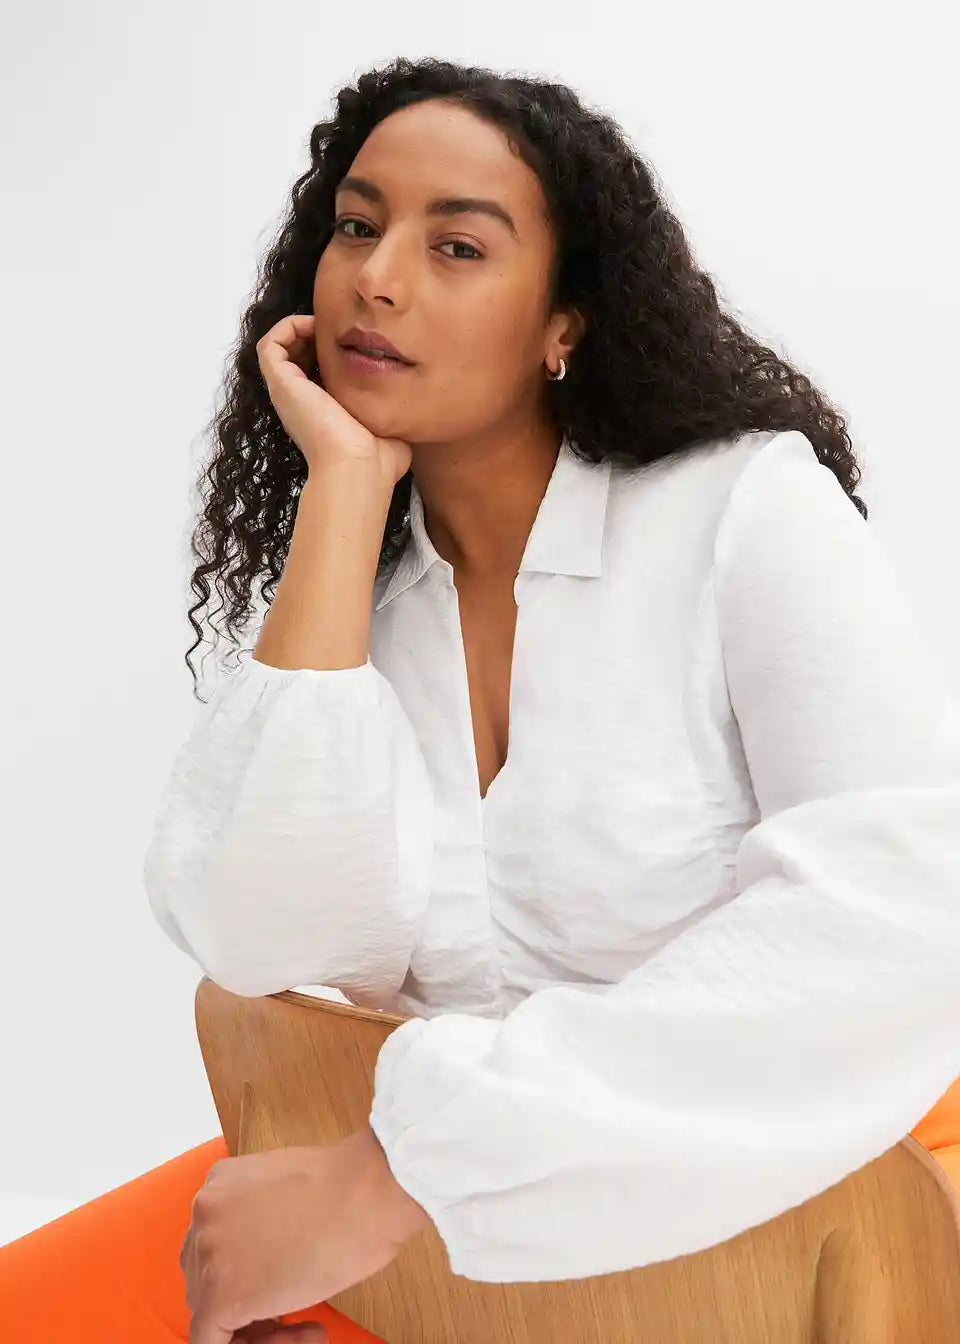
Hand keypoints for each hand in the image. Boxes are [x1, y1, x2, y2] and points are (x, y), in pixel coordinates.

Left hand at [181, 1126, 430, 1343]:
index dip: (248, 1276)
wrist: (367, 1190)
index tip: (286, 1286)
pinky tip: (309, 1333)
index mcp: (220, 1185)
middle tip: (297, 1317)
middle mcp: (204, 1213)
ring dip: (261, 1331)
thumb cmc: (350, 1188)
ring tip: (311, 1328)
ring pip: (210, 1315)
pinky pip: (214, 1343)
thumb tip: (263, 1261)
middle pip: (205, 1282)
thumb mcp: (288, 1192)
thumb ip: (260, 1222)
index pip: (214, 1248)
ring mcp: (208, 1253)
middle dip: (250, 1306)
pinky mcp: (220, 1294)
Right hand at [256, 313, 411, 486]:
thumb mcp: (390, 424)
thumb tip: (410, 401)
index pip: (319, 372)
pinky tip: (314, 325)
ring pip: (280, 348)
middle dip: (316, 334)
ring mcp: (288, 392)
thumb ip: (393, 408)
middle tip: (340, 328)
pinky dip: (287, 326)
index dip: (332, 351)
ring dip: (300, 327)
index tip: (356, 341)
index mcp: (325, 412)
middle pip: (297, 357)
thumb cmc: (379, 458)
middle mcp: (302, 402)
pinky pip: (269, 345)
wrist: (360, 467)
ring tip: (325, 322)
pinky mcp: (280, 383)